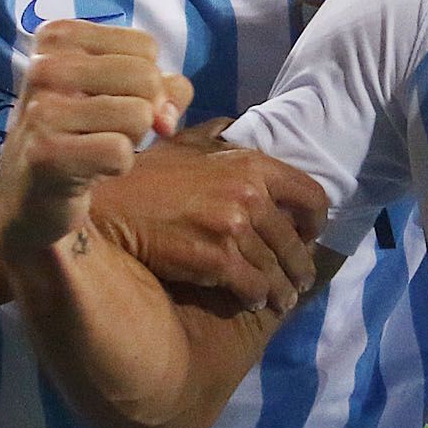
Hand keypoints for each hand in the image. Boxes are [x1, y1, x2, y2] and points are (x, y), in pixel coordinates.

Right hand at [0, 22, 184, 262]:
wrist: (31, 189)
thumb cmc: (82, 131)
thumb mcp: (120, 92)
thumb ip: (164, 88)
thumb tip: (167, 114)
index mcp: (59, 37)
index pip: (145, 46)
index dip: (146, 82)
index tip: (112, 100)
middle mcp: (44, 65)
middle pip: (146, 76)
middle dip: (142, 111)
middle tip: (105, 129)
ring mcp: (41, 108)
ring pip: (138, 114)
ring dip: (129, 140)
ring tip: (94, 146)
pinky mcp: (46, 152)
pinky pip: (120, 152)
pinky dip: (117, 166)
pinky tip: (89, 168)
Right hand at [88, 123, 326, 312]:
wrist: (111, 207)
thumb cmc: (145, 175)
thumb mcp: (184, 143)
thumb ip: (213, 136)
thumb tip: (230, 126)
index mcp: (251, 165)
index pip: (311, 196)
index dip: (315, 221)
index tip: (308, 235)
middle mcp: (249, 195)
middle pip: (294, 242)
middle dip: (301, 266)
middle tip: (300, 281)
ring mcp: (233, 229)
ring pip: (275, 269)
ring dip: (282, 289)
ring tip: (283, 299)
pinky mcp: (216, 261)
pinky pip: (253, 287)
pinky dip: (258, 297)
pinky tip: (254, 301)